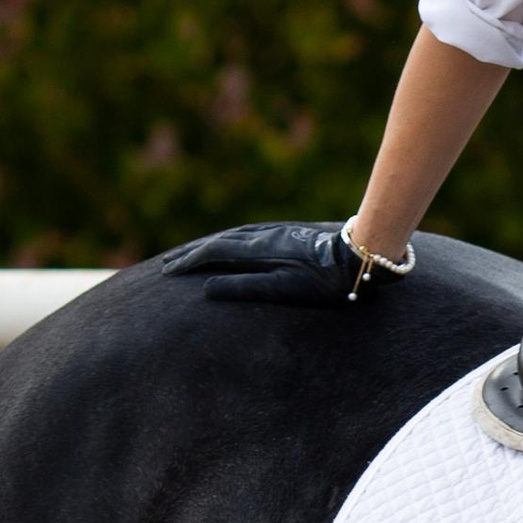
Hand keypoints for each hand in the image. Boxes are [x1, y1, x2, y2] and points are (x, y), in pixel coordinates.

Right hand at [167, 220, 399, 306]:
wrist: (356, 256)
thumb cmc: (322, 282)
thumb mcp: (282, 289)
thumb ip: (245, 287)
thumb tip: (206, 289)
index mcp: (256, 249)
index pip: (212, 253)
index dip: (187, 262)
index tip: (166, 273)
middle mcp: (261, 236)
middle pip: (217, 242)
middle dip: (190, 253)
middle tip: (166, 264)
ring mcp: (274, 233)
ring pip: (230, 236)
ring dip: (206, 245)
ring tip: (189, 255)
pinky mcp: (285, 234)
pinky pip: (245, 235)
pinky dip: (227, 241)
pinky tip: (228, 246)